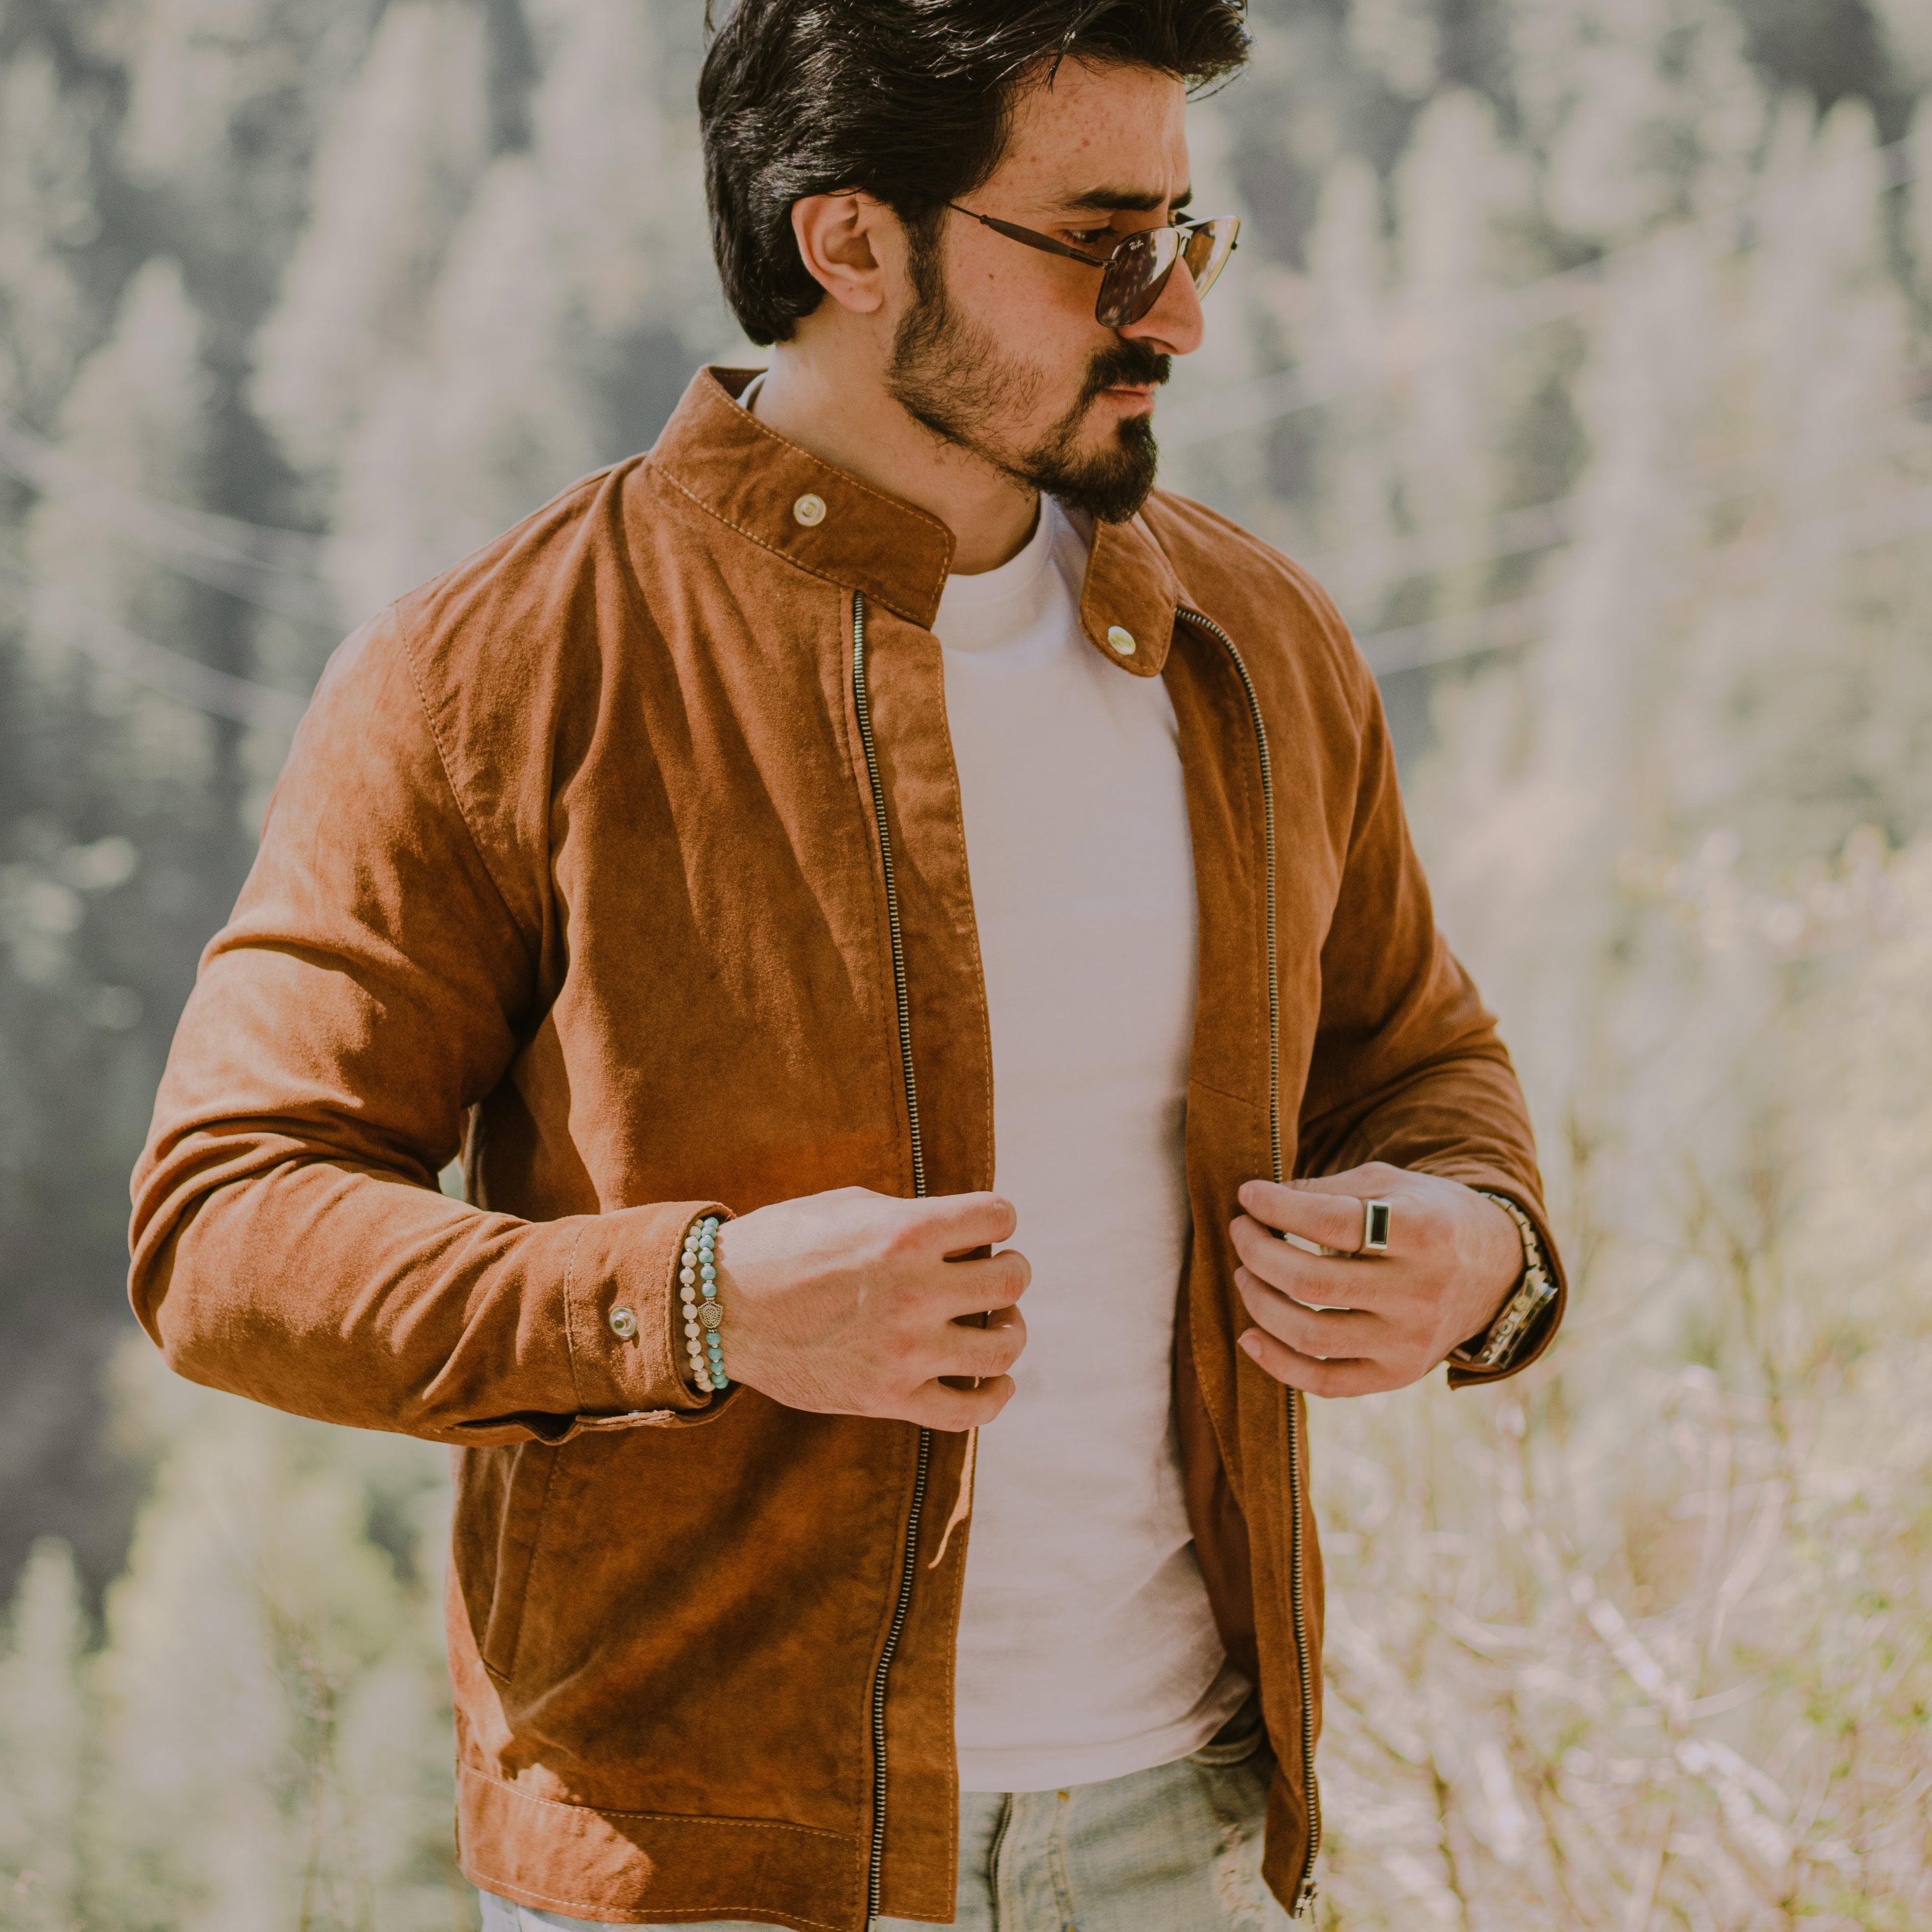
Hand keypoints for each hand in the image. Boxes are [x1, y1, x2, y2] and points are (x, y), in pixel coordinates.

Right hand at [714, 1186, 1028, 1427]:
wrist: (719, 1305)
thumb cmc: (787, 1244)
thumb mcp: (853, 1207)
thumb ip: (917, 1219)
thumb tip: (971, 1233)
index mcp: (904, 1232)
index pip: (999, 1216)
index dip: (997, 1218)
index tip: (983, 1227)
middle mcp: (911, 1292)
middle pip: (1012, 1279)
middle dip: (1008, 1269)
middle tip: (989, 1270)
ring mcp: (902, 1352)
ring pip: (1003, 1346)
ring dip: (1011, 1328)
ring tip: (995, 1320)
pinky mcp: (887, 1398)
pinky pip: (970, 1410)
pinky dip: (996, 1394)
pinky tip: (998, 1378)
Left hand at [1228, 1163, 1519, 1396]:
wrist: (1494, 1270)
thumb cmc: (1428, 1216)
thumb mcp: (1391, 1184)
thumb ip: (1328, 1190)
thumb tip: (1259, 1200)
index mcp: (1422, 1232)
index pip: (1330, 1222)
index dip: (1277, 1207)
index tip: (1248, 1194)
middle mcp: (1420, 1292)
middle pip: (1313, 1282)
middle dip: (1259, 1253)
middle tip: (1241, 1231)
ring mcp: (1409, 1341)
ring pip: (1312, 1335)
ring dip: (1260, 1303)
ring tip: (1244, 1274)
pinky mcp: (1398, 1375)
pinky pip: (1326, 1382)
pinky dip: (1278, 1363)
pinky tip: (1249, 1335)